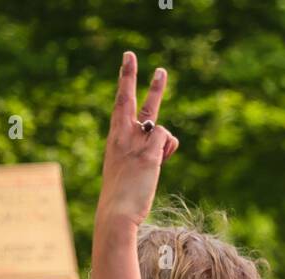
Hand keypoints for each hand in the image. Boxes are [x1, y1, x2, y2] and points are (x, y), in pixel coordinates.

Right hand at [96, 51, 177, 229]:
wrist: (116, 215)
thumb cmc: (123, 199)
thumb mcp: (133, 171)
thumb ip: (150, 150)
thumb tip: (169, 140)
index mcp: (115, 139)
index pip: (121, 104)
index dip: (126, 80)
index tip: (129, 59)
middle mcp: (122, 135)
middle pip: (130, 98)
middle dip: (135, 76)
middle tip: (137, 57)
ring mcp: (135, 143)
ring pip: (159, 126)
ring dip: (165, 143)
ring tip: (157, 160)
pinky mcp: (149, 154)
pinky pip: (167, 139)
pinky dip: (168, 150)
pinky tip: (159, 164)